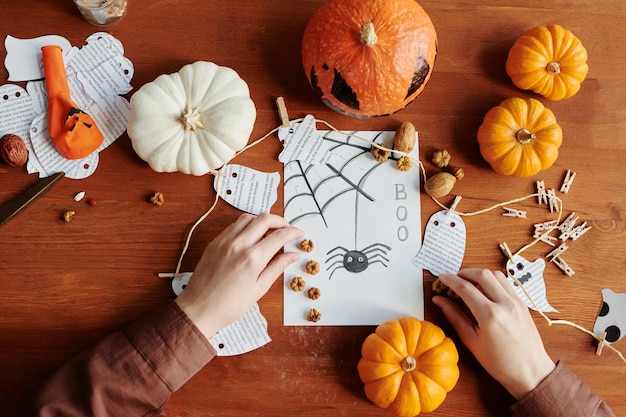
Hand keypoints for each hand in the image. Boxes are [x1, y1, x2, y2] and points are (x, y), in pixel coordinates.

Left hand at [175, 213, 303, 339]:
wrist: (199, 310)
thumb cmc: (227, 305)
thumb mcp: (259, 288)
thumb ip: (277, 267)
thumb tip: (292, 255)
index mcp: (252, 259)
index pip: (279, 236)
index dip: (293, 232)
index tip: (298, 233)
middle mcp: (238, 245)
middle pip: (264, 218)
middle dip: (280, 221)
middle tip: (286, 229)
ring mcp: (224, 242)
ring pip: (248, 217)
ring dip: (262, 220)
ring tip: (269, 232)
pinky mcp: (215, 243)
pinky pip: (233, 225)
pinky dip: (246, 225)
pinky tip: (251, 237)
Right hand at [432, 269, 555, 398]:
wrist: (530, 372)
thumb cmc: (500, 362)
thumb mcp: (471, 341)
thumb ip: (454, 316)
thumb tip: (440, 300)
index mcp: (490, 315)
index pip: (465, 287)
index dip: (450, 280)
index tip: (441, 278)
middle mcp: (505, 304)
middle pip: (481, 274)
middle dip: (464, 272)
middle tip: (454, 279)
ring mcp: (516, 302)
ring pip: (496, 275)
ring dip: (479, 274)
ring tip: (468, 282)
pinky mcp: (522, 303)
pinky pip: (505, 283)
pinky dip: (492, 280)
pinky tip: (484, 289)